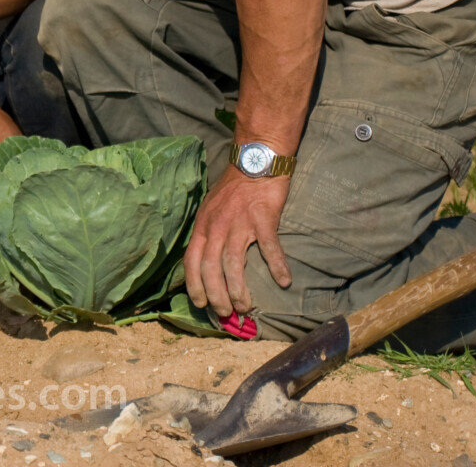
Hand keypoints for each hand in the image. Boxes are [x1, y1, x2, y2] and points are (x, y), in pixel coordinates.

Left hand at [183, 166, 291, 317]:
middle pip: (211, 269)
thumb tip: (206, 263)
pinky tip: (284, 280)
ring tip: (246, 306)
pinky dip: (277, 265)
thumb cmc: (233, 190)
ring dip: (239, 290)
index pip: (191, 262)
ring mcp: (239, 222)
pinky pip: (269, 247)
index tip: (202, 305)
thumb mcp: (210, 210)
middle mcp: (216, 227)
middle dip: (217, 296)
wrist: (255, 162)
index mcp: (202, 226)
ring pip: (234, 264)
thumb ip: (208, 234)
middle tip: (227, 313)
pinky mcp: (262, 218)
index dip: (195, 286)